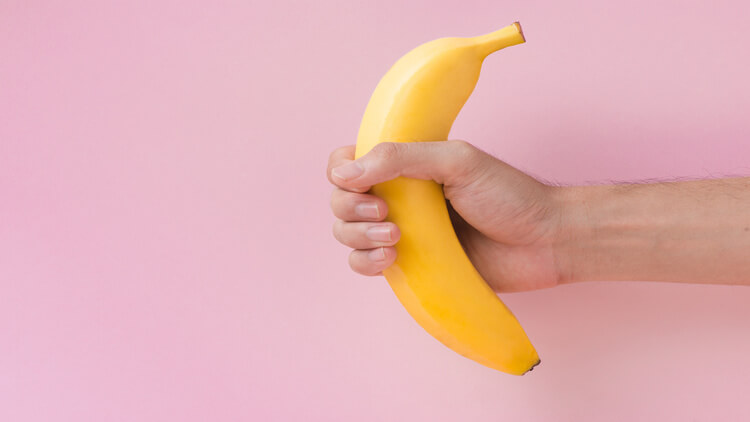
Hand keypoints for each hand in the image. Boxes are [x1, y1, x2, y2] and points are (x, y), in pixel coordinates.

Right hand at [327, 140, 563, 292]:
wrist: (543, 243)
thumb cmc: (507, 195)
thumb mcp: (456, 161)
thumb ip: (401, 158)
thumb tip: (346, 172)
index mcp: (404, 165)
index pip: (347, 162)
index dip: (342, 172)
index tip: (359, 181)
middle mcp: (397, 198)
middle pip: (340, 201)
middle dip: (350, 208)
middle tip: (387, 213)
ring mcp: (401, 233)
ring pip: (346, 234)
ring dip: (357, 235)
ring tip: (395, 238)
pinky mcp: (409, 266)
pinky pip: (364, 265)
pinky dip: (365, 263)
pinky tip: (391, 260)